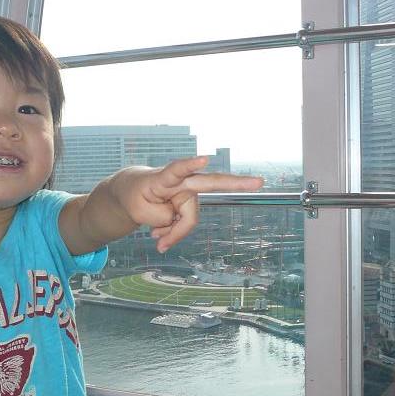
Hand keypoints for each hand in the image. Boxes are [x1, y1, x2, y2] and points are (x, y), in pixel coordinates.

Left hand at [116, 156, 263, 252]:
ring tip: (155, 237)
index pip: (178, 170)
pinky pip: (186, 224)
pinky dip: (173, 233)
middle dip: (237, 183)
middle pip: (211, 184)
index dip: (190, 164)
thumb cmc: (135, 196)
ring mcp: (189, 193)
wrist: (134, 192)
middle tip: (260, 182)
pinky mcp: (189, 203)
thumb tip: (178, 223)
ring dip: (172, 233)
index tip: (204, 158)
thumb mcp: (138, 210)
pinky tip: (160, 236)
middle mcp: (183, 182)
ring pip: (188, 221)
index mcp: (165, 177)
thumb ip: (161, 217)